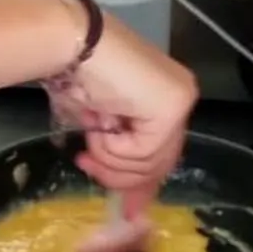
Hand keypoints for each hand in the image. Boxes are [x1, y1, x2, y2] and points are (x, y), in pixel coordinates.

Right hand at [59, 12, 197, 194]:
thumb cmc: (75, 71)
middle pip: (159, 163)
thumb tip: (130, 203)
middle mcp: (181, 98)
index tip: (127, 210)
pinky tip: (98, 123)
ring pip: (149, 162)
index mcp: (168, 96)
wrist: (71, 42)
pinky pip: (141, 151)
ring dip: (109, 155)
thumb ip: (118, 153)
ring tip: (90, 129)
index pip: (164, 153)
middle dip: (120, 176)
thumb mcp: (100, 121)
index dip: (142, 184)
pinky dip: (111, 146)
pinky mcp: (170, 109)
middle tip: (85, 163)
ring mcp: (179, 102)